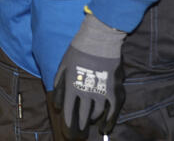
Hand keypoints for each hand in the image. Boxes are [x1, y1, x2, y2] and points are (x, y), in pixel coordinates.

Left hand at [52, 13, 126, 137]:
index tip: (68, 129)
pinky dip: (109, 121)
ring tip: (90, 121)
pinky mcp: (114, 90)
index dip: (69, 122)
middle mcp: (86, 92)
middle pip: (83, 115)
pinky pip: (113, 110)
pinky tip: (105, 128)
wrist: (99, 40)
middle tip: (78, 132)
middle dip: (80, 125)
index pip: (69, 110)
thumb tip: (58, 104)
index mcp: (72, 86)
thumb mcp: (63, 66)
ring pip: (97, 114)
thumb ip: (59, 85)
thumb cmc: (78, 51)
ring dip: (93, 119)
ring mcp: (101, 92)